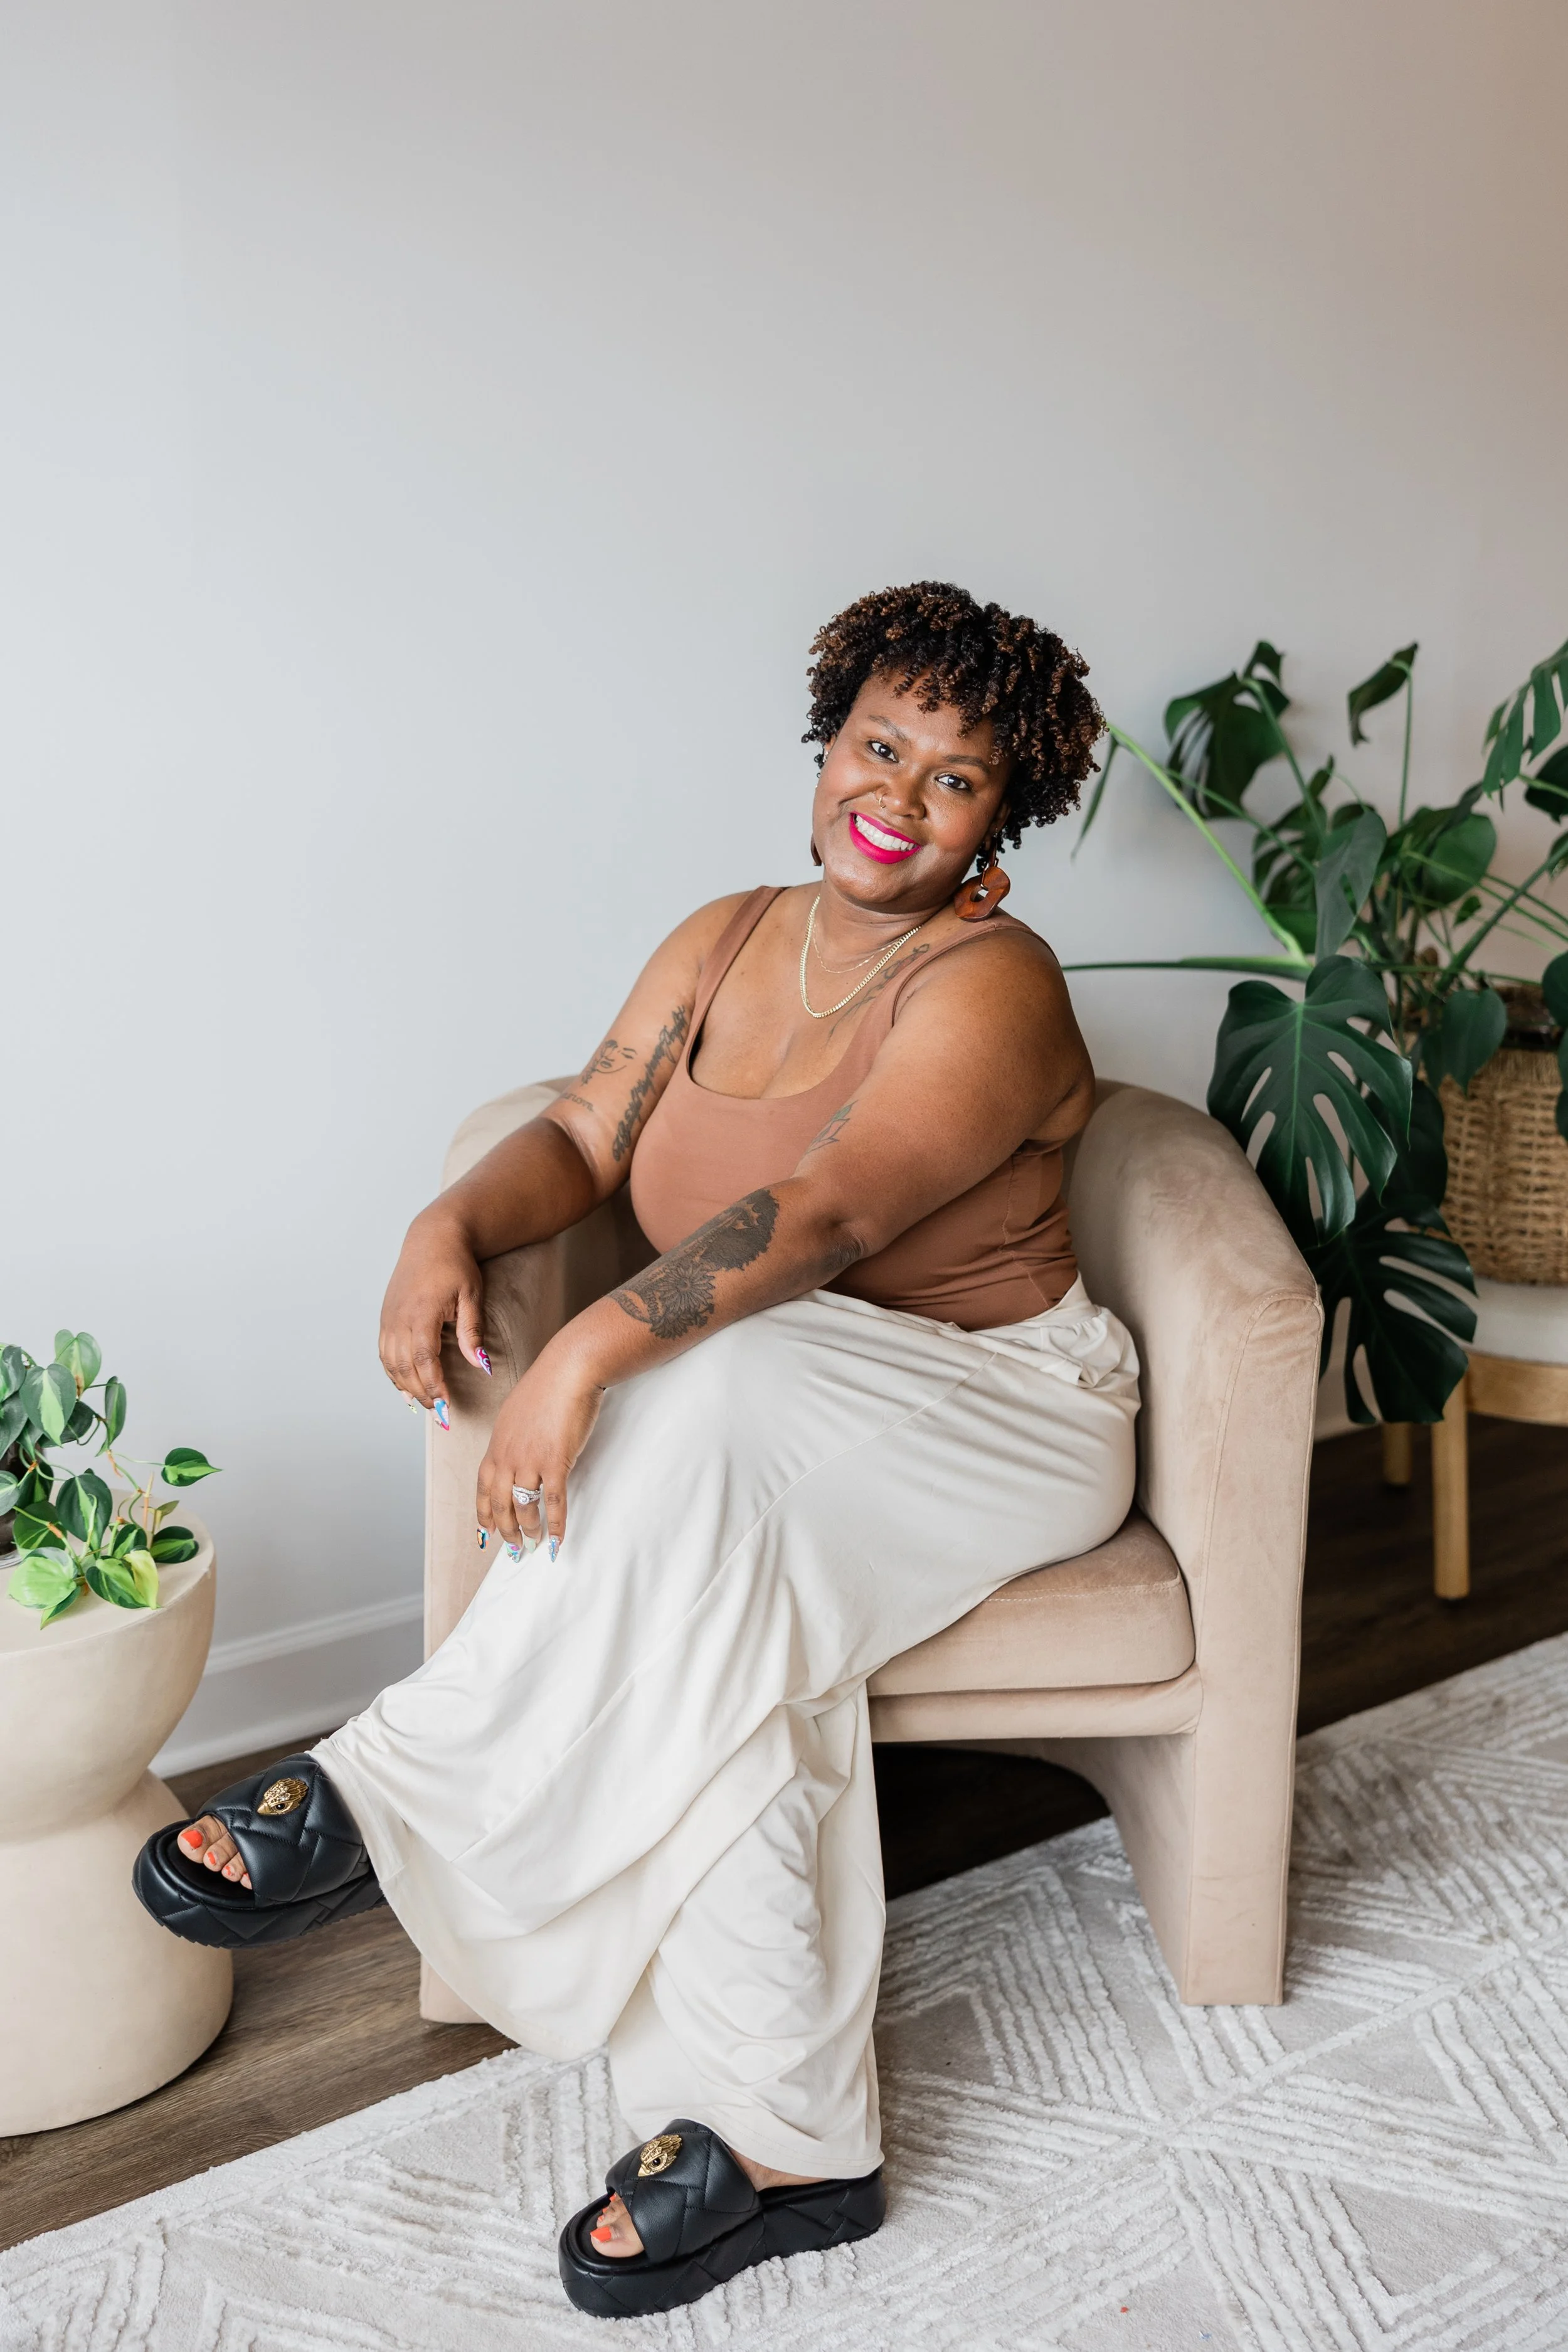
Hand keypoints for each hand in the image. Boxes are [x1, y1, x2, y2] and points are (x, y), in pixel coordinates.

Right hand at [379, 1210, 487, 1409]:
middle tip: (439, 1413)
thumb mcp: (471, 1296)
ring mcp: (389, 1318)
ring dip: (405, 1386)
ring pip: (391, 1363)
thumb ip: (472, 1332)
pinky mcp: (386, 1317)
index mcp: (421, 1314)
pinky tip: (403, 1386)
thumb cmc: (456, 1264)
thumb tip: (480, 1365)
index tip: (444, 1407)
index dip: (433, 1386)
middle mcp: (399, 1319)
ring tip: (423, 1404)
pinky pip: (384, 1352)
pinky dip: (392, 1372)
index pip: (425, 1361)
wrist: (433, 1238)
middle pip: (406, 1367)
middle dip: (421, 1393)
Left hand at [477, 1340, 603, 1555]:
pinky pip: (553, 1503)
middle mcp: (507, 1457)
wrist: (567, 1371)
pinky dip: (555, 1526)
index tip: (486, 1532)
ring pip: (524, 1507)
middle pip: (499, 1504)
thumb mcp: (516, 1412)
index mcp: (497, 1445)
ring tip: (533, 1544)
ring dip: (528, 1530)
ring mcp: (530, 1462)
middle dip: (505, 1530)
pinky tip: (556, 1541)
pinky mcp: (555, 1463)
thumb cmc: (546, 1386)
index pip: (483, 1487)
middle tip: (514, 1548)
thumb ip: (512, 1436)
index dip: (483, 1513)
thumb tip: (516, 1450)